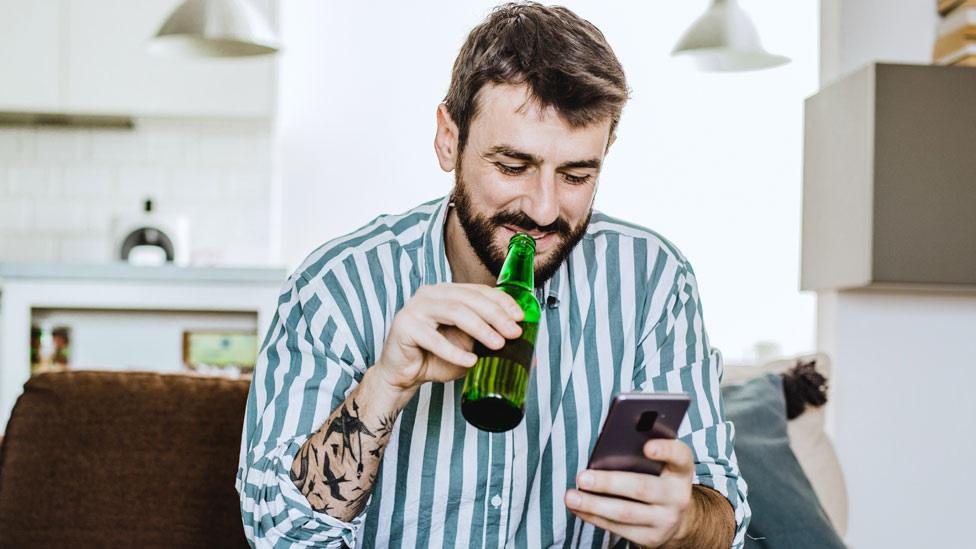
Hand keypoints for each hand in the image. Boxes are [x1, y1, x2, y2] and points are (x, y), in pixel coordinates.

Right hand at [373, 283, 523, 392]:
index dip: (502, 302)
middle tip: (513, 333)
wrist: (403, 375)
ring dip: (480, 328)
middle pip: (469, 299)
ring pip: (454, 311)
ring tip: (497, 345)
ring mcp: (416, 308)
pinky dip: (454, 351)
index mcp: (447, 293)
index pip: (479, 291)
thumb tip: (530, 354)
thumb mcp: (469, 348)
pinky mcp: (404, 326)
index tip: (520, 317)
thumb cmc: (435, 358)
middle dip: (496, 315)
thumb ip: (490, 343)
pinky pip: (433, 338)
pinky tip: (470, 362)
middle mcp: (431, 294)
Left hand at [564, 439, 695, 547]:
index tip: (647, 446)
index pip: (680, 456)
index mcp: (681, 470)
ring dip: (593, 505)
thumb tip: (605, 449)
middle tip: (582, 478)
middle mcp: (678, 496)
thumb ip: (639, 453)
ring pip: (625, 512)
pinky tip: (578, 508)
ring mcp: (666, 519)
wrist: (677, 516)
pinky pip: (619, 528)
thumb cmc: (657, 478)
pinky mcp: (652, 538)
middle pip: (642, 488)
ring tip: (571, 496)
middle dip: (608, 483)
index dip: (665, 450)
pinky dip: (594, 517)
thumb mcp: (659, 464)